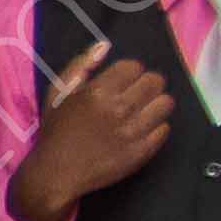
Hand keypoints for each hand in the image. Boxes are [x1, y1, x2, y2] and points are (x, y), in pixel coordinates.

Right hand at [9, 39, 170, 220]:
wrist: (56, 174)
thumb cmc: (56, 132)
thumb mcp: (57, 94)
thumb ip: (79, 66)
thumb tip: (104, 45)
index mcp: (98, 92)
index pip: (134, 66)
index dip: (127, 73)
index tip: (118, 83)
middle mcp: (119, 109)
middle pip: (155, 81)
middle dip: (145, 85)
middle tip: (133, 96)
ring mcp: (134, 131)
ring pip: (165, 103)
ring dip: (154, 104)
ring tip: (140, 112)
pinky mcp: (143, 151)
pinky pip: (165, 129)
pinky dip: (155, 127)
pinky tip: (139, 131)